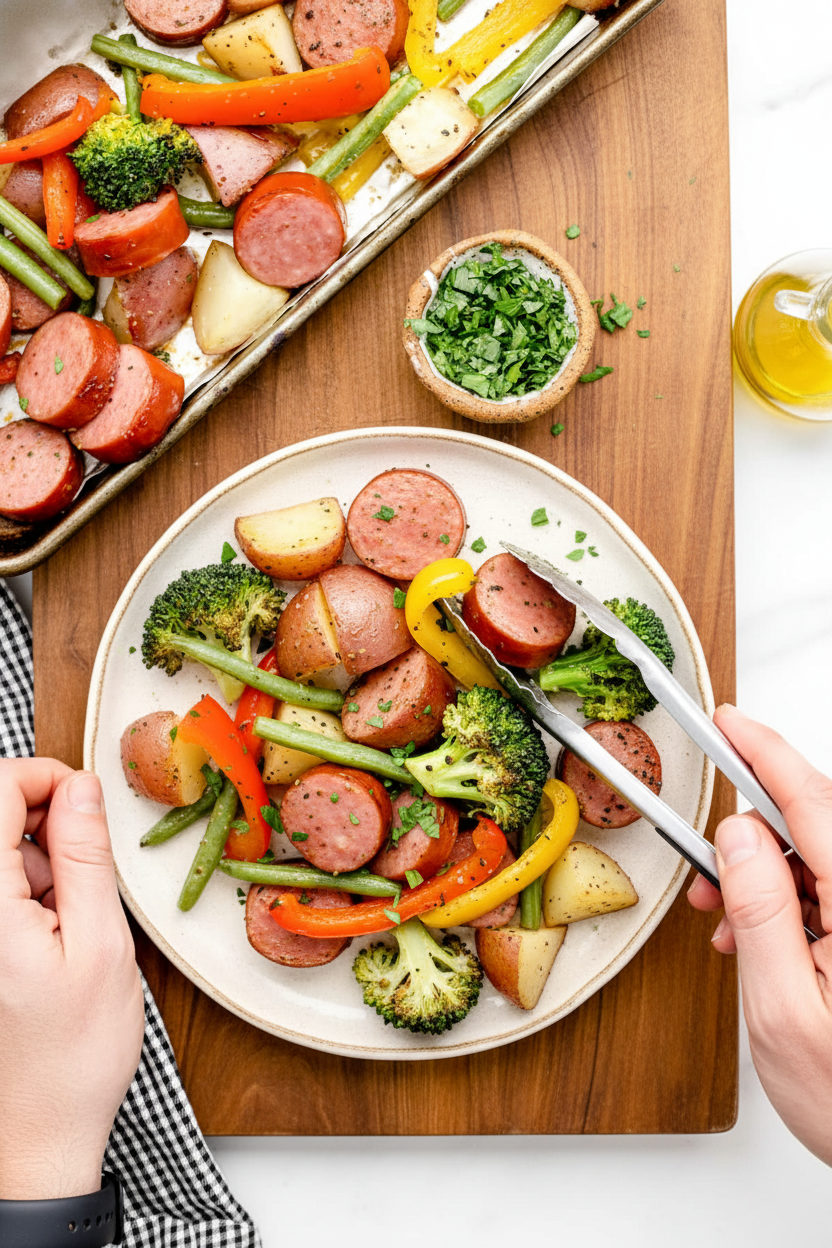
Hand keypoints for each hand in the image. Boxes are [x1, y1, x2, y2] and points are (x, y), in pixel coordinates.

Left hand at [0, 759, 143, 1199]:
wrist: (34, 1137)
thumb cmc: (72, 1058)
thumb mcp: (102, 946)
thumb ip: (86, 856)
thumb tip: (82, 787)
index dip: (45, 776)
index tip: (86, 804)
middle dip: (44, 821)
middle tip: (84, 874)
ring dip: (36, 859)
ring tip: (70, 918)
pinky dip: (24, 890)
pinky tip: (49, 932)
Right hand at [687, 704, 831, 1163]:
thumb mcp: (784, 1012)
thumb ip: (761, 913)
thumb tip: (736, 836)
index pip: (812, 802)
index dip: (764, 752)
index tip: (727, 721)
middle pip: (817, 827)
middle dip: (754, 834)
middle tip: (709, 868)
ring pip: (821, 861)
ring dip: (770, 878)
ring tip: (732, 925)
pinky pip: (831, 892)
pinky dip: (791, 905)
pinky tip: (766, 941)